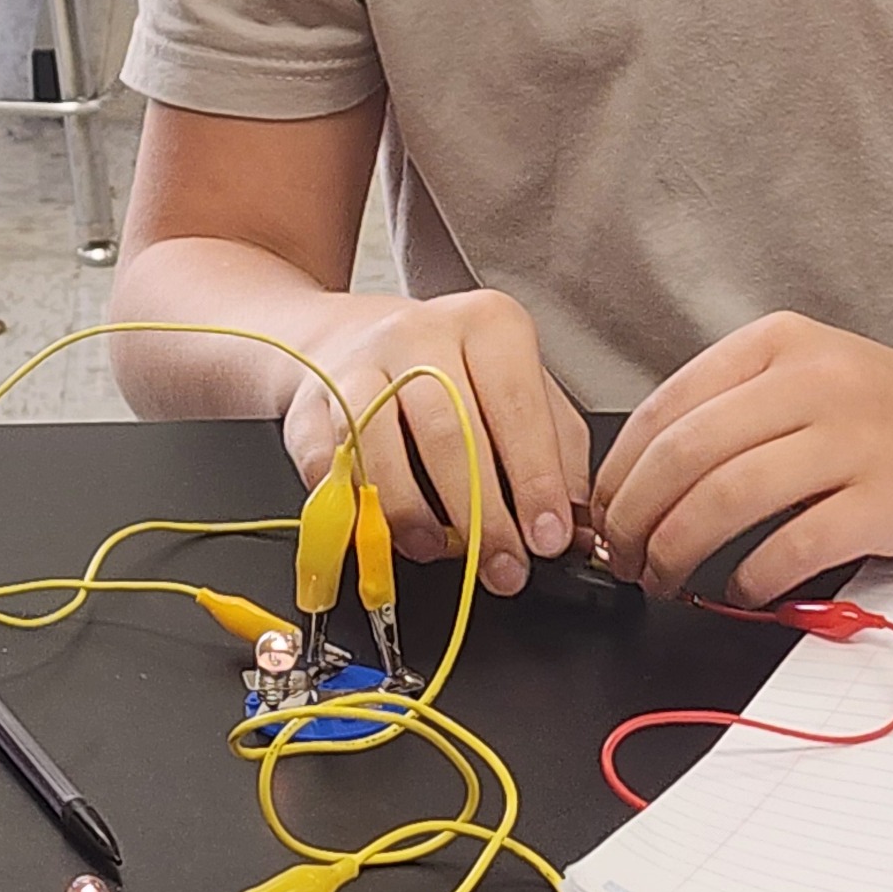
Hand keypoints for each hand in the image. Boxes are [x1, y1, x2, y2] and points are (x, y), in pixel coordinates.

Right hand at [278, 290, 590, 593]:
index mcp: (488, 325)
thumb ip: (557, 451)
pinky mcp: (313, 399)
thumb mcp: (522, 389)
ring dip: (412, 514)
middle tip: (503, 567)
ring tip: (438, 550)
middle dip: (482, 517)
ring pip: (382, 446)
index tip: (548, 537)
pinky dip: (351, 504)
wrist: (356, 335)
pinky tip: (378, 527)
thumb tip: (579, 523)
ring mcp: (360, 363)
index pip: (518, 407)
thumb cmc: (455, 371)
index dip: (535, 480)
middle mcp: (422, 333)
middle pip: (452, 434)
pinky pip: (327, 461)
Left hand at [592, 313, 892, 607]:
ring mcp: (851, 439)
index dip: (617, 474)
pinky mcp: (884, 500)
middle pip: (684, 455)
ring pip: (725, 499)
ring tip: (667, 581)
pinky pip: (791, 546)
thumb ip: (734, 410)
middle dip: (635, 520)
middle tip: (624, 560)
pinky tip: (742, 593)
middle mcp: (810, 382)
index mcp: (778, 346)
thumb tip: (641, 481)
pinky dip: (751, 580)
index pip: (664, 408)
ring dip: (678, 553)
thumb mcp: (810, 376)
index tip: (601, 517)